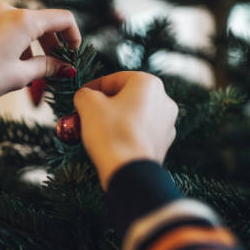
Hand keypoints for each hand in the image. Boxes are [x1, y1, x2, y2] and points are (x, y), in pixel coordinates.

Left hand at [0, 2, 80, 102]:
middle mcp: (6, 10)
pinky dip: (6, 43)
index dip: (73, 36)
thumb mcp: (20, 76)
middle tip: (52, 67)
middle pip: (39, 22)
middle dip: (50, 44)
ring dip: (26, 46)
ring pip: (17, 27)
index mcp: (23, 21)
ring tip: (21, 71)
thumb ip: (47, 67)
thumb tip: (65, 68)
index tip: (73, 54)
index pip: (62, 19)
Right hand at [74, 72, 177, 189]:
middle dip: (106, 104)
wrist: (129, 171)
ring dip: (115, 119)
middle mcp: (164, 100)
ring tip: (96, 129)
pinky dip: (126, 134)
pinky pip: (140, 132)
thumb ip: (84, 94)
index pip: (115, 79)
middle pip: (127, 96)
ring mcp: (167, 124)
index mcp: (149, 83)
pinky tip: (111, 142)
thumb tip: (84, 95)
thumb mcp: (89, 105)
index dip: (94, 87)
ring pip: (134, 115)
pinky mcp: (163, 144)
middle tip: (87, 112)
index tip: (82, 95)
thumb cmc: (112, 134)